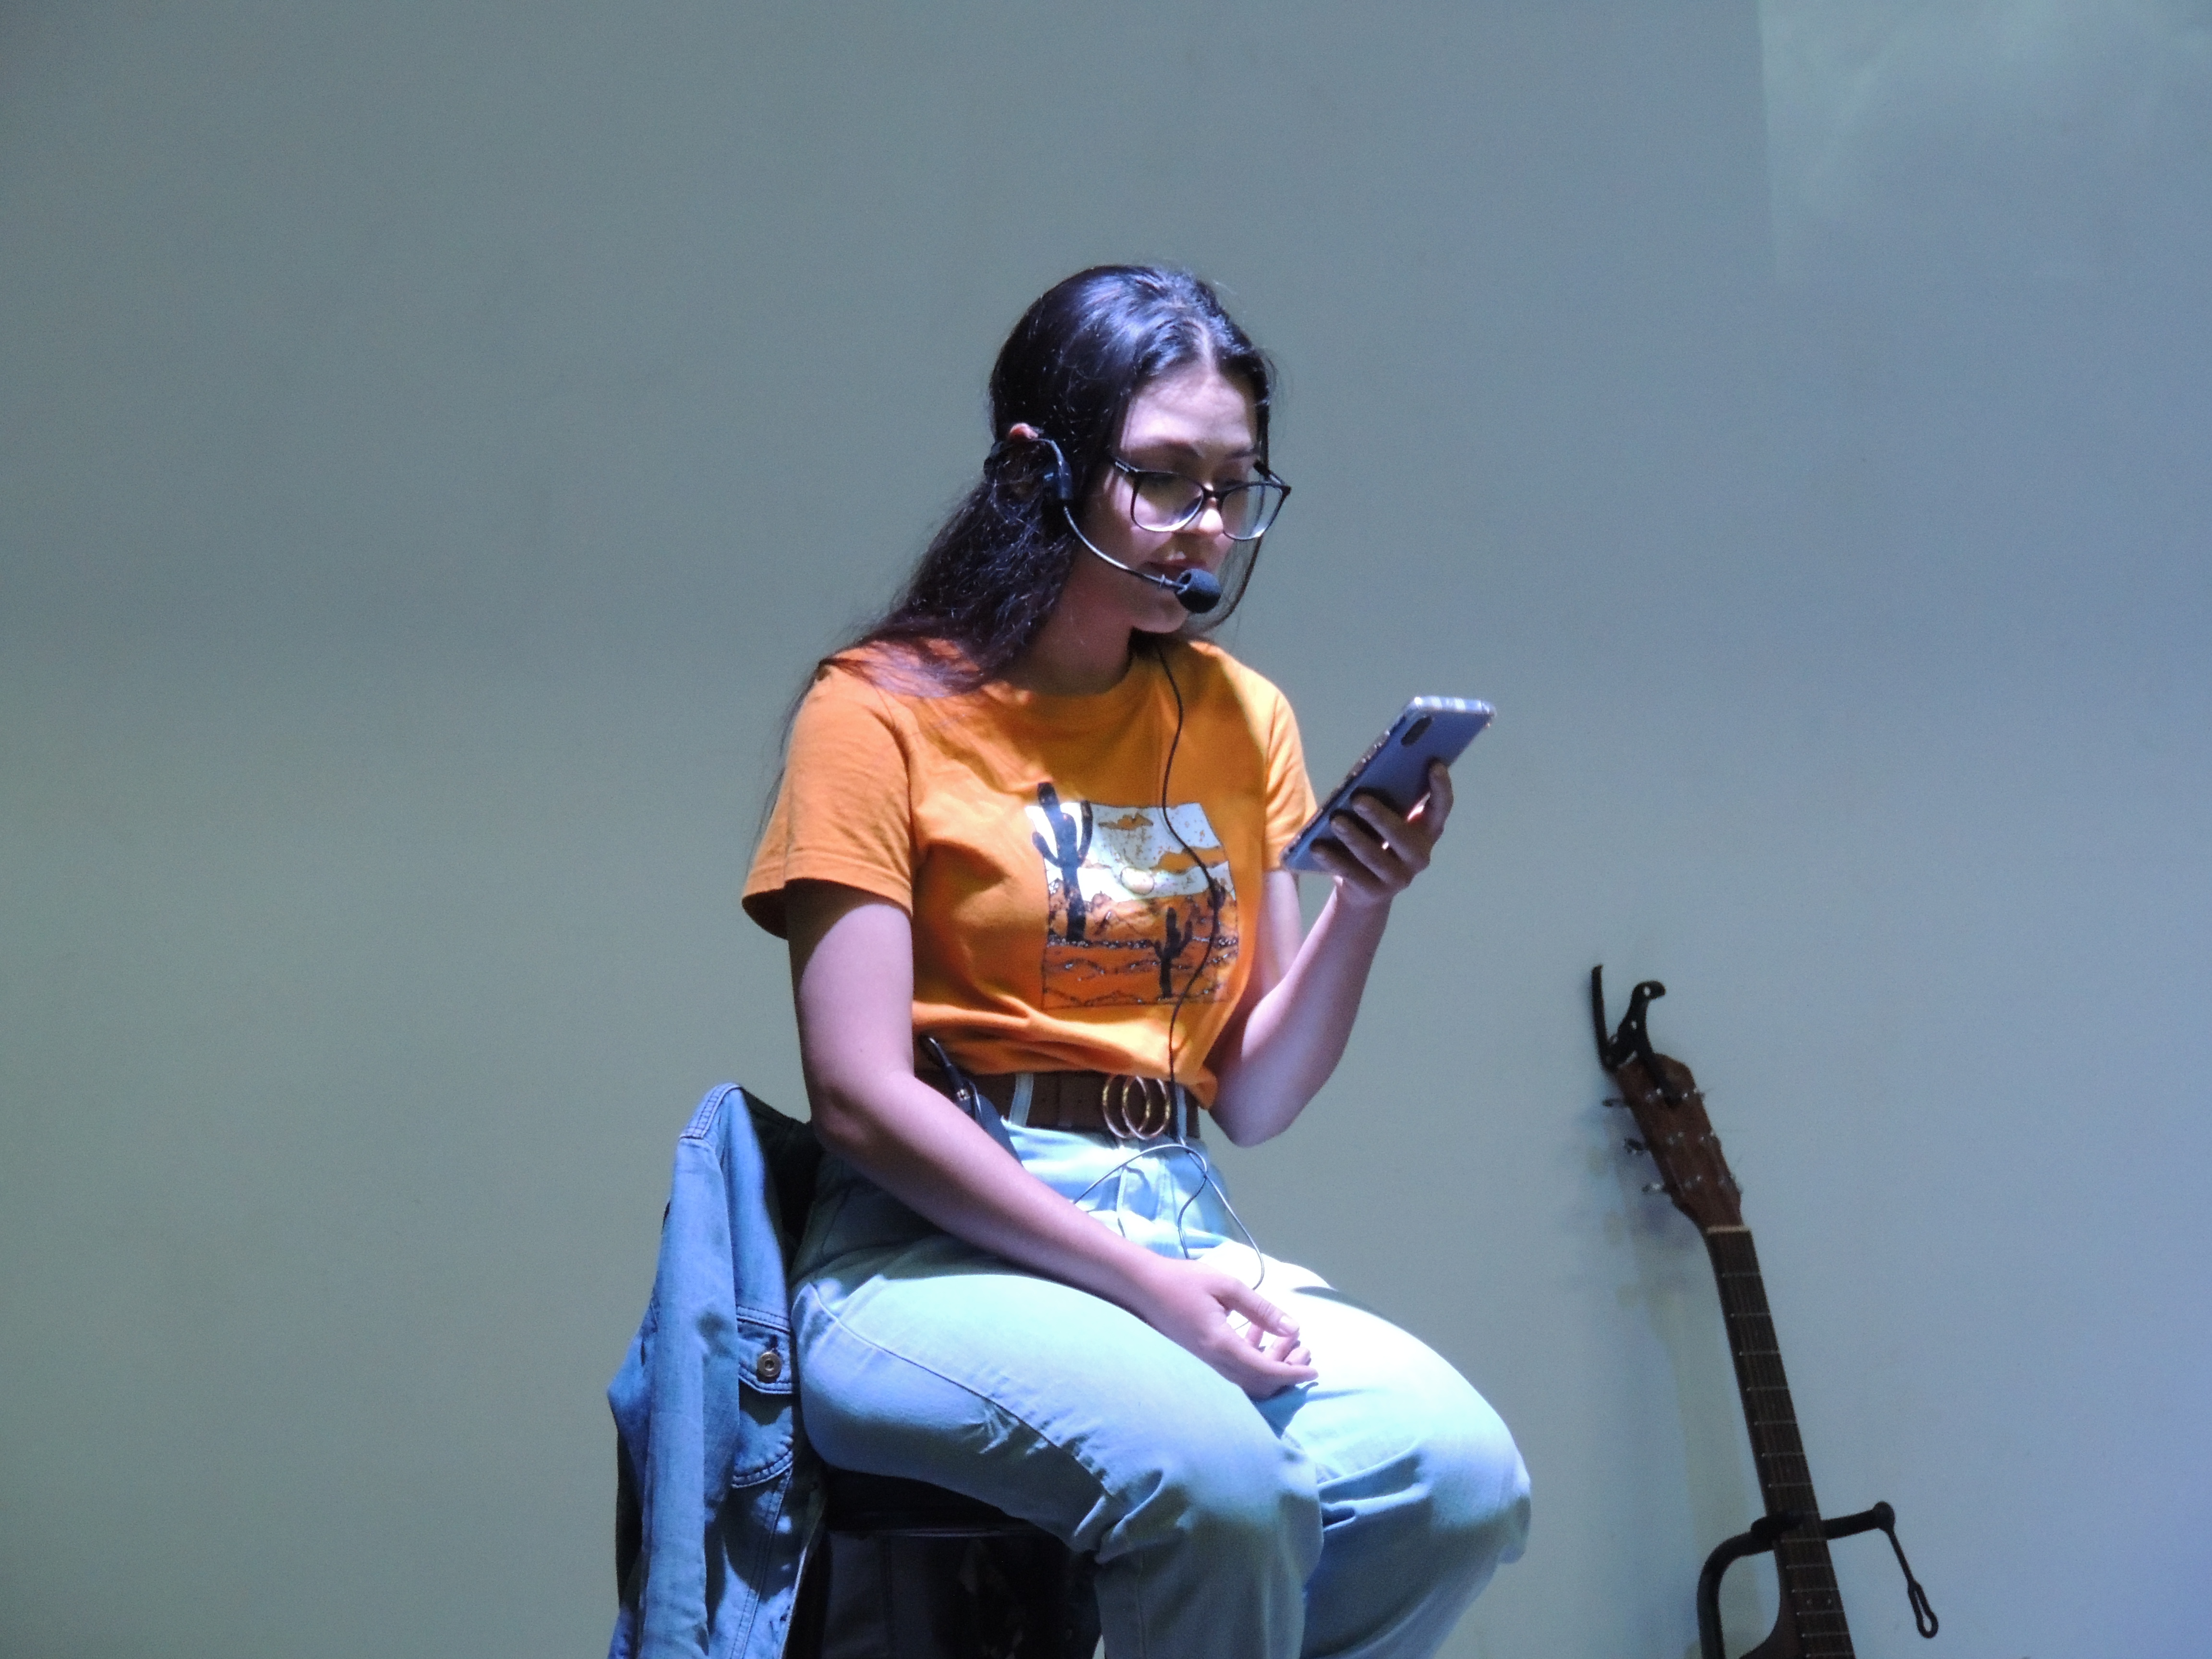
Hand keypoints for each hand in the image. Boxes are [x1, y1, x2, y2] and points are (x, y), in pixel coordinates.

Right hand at [1127, 1254, 1315, 1398]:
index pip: (1266, 1371)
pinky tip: (1257, 1332)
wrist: (1142, 1287)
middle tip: (1304, 1350)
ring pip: (1247, 1378)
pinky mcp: (1200, 1357)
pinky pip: (1234, 1368)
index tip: (1313, 1370)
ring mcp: (1205, 1362)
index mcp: (1222, 1346)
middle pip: (1259, 1382)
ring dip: (1271, 1364)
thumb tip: (1293, 1328)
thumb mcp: (1227, 1287)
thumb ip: (1261, 1309)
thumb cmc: (1183, 1281)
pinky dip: (1254, 1357)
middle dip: (1286, 1371)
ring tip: (1288, 1340)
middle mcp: (1214, 1362)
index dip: (1292, 1373)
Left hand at [1308, 761, 1452, 909]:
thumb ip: (1386, 803)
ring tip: (1335, 820)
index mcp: (1427, 832)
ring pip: (1375, 856)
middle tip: (1358, 799)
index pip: (1441, 808)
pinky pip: (1352, 874)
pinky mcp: (1375, 892)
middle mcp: (1419, 856)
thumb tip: (1363, 780)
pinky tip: (1317, 847)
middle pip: (1402, 836)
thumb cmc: (1376, 841)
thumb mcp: (1386, 823)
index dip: (1441, 788)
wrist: (1366, 890)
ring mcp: (1399, 878)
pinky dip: (1333, 859)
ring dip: (1354, 837)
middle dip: (1380, 817)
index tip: (1434, 764)